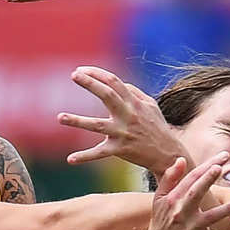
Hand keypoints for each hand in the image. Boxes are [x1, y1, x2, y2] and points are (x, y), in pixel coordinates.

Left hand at [58, 66, 190, 174]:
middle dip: (90, 83)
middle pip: (107, 95)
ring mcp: (123, 133)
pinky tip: (70, 159)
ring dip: (77, 121)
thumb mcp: (151, 106)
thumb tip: (118, 83)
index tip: (80, 70)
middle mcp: (128, 115)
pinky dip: (84, 156)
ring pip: (97, 125)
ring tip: (60, 117)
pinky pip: (99, 153)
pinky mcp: (120, 150)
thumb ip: (134, 92)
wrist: (168, 154)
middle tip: (74, 75)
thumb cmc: (157, 128)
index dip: (97, 74)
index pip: (114, 82)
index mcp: (134, 103)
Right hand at [148, 152, 229, 229]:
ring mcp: (191, 228)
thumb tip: (181, 159)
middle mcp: (182, 212)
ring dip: (228, 209)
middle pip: (197, 192)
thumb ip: (170, 177)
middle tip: (220, 167)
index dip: (206, 166)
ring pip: (212, 217)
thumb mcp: (160, 198)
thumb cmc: (160, 220)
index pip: (191, 178)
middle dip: (208, 179)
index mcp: (174, 199)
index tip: (222, 156)